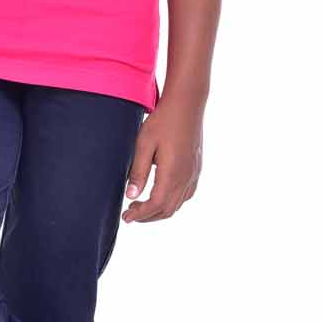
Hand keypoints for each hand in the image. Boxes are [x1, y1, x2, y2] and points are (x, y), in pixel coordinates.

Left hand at [122, 92, 203, 223]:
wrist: (187, 104)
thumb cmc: (163, 121)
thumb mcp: (144, 144)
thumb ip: (138, 172)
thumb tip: (131, 196)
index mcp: (172, 174)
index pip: (155, 205)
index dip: (140, 215)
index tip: (126, 217)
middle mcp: (186, 178)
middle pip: (167, 209)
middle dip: (148, 216)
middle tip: (130, 214)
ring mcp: (194, 173)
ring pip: (178, 204)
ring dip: (160, 210)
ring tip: (142, 207)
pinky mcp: (196, 168)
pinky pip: (186, 194)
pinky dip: (173, 202)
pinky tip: (162, 196)